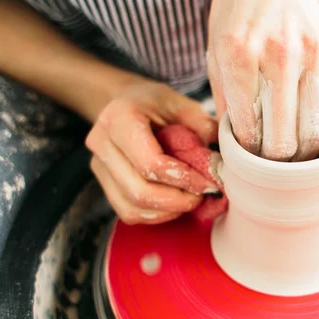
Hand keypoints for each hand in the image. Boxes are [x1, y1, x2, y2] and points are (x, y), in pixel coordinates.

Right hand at [85, 80, 218, 224]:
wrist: (123, 102)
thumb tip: (219, 156)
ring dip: (168, 211)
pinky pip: (129, 212)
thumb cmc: (154, 103)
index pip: (150, 162)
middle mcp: (102, 143)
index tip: (208, 182)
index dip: (183, 179)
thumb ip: (201, 125)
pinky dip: (156, 215)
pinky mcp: (103, 184)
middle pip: (140, 190)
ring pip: (133, 206)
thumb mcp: (180, 103)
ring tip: (191, 200)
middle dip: (177, 200)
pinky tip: (174, 204)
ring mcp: (98, 166)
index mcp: (119, 118)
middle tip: (203, 196)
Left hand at [207, 0, 318, 160]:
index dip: (248, 154)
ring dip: (301, 152)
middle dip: (275, 162)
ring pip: (313, 132)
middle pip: (283, 140)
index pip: (249, 131)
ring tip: (290, 153)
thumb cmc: (239, 17)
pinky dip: (317, 128)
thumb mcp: (215, 51)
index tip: (248, 157)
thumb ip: (222, 99)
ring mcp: (311, 55)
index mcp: (239, 55)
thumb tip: (229, 143)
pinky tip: (304, 127)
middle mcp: (278, 55)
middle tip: (269, 161)